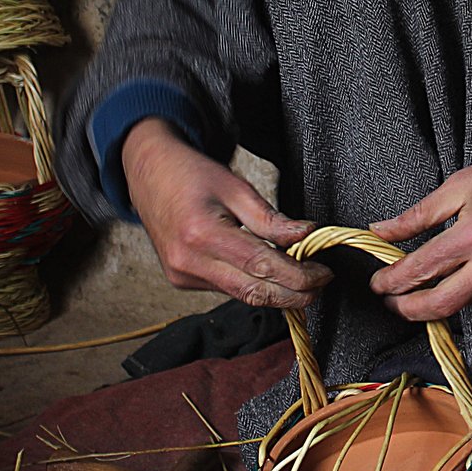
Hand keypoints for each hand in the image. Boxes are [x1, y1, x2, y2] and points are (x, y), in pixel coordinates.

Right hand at [122, 118, 325, 307]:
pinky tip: (266, 273)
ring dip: (275, 291)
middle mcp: (188, 262)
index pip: (262, 266)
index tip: (322, 273)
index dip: (298, 276)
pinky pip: (226, 289)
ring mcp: (182, 275)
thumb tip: (305, 235)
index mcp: (202, 234)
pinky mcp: (181, 281)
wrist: (149, 175)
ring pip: (241, 295)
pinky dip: (251, 284)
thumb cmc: (191, 174)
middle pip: (253, 293)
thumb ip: (270, 218)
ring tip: (300, 277)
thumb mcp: (236, 187)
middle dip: (293, 295)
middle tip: (320, 286)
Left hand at [366, 129, 471, 320]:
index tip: (378, 284)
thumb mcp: (459, 185)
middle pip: (443, 305)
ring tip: (426, 283)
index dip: (392, 282)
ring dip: (443, 296)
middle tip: (392, 303)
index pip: (422, 269)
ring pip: (468, 301)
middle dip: (410, 309)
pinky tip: (470, 269)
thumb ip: (418, 215)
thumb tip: (382, 231)